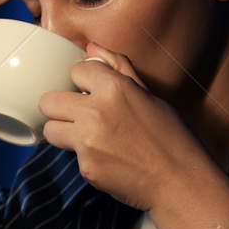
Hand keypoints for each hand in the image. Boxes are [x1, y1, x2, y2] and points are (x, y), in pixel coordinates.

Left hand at [38, 44, 202, 211]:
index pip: (75, 71)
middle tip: (79, 117)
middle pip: (48, 101)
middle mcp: (96, 110)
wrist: (180, 180)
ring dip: (63, 132)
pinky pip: (71, 155)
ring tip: (87, 137)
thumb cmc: (170, 135)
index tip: (92, 92)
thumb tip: (91, 47)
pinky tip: (108, 159)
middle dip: (61, 108)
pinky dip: (85, 157)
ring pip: (50, 129)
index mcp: (114, 87)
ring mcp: (88, 140)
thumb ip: (118, 69)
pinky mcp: (86, 166)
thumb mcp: (148, 94)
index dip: (83, 82)